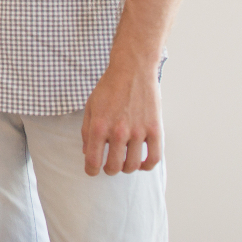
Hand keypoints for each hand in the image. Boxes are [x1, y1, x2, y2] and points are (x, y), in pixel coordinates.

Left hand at [81, 60, 162, 174]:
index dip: (91, 171)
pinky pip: (154, 158)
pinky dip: (148, 166)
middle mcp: (118, 131)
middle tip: (109, 166)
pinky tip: (142, 163)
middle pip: (114, 166)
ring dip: (127, 168)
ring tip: (124, 162)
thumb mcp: (90, 106)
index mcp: (98, 126)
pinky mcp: (155, 130)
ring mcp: (138, 131)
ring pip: (133, 165)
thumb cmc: (109, 88)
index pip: (93, 160)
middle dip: (109, 170)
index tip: (92, 172)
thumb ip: (86, 131)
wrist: (132, 70)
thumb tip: (87, 153)